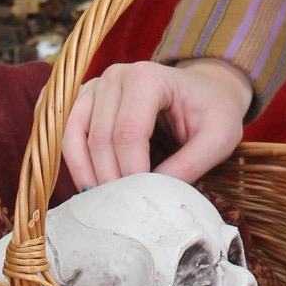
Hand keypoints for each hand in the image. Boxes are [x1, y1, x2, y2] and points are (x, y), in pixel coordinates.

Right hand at [61, 57, 252, 191]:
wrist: (206, 89)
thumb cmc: (214, 111)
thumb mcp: (219, 137)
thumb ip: (190, 164)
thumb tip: (152, 193)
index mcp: (148, 77)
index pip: (128, 133)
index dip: (131, 172)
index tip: (143, 200)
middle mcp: (116, 76)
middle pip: (100, 138)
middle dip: (111, 179)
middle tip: (124, 209)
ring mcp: (96, 85)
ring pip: (75, 136)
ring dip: (86, 173)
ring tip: (103, 203)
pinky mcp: (86, 98)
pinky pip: (66, 131)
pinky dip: (73, 160)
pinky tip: (88, 184)